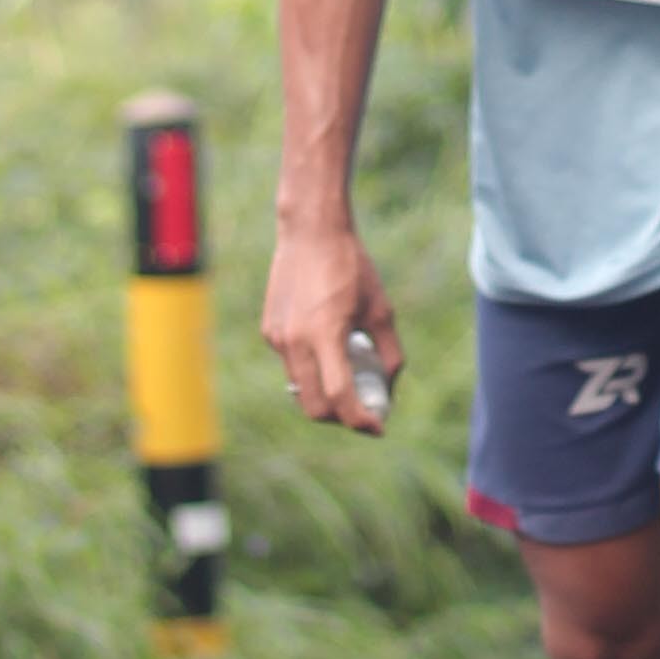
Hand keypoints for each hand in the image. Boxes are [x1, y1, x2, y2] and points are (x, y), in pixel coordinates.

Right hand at [259, 213, 402, 433]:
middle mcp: (295, 341)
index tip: (378, 428)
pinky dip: (311, 370)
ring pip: (300, 389)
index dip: (361, 421)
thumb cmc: (352, 267)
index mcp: (325, 335)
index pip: (340, 398)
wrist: (311, 231)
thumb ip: (389, 354)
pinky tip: (327, 345)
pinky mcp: (270, 331)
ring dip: (325, 395)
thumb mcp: (382, 310)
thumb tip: (388, 391)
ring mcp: (278, 337)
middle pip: (315, 407)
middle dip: (342, 417)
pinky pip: (292, 365)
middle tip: (364, 410)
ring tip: (349, 376)